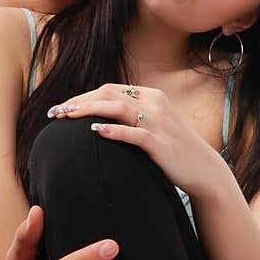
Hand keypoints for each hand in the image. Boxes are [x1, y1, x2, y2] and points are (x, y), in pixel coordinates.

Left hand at [47, 84, 221, 195]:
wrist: (204, 169)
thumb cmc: (173, 150)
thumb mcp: (154, 125)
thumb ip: (132, 117)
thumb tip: (99, 117)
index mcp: (151, 96)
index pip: (109, 89)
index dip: (83, 96)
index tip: (62, 107)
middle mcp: (155, 104)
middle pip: (109, 94)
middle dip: (79, 101)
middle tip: (55, 113)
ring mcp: (159, 122)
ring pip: (119, 108)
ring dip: (89, 110)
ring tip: (67, 117)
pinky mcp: (162, 143)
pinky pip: (135, 133)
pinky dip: (114, 130)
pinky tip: (95, 131)